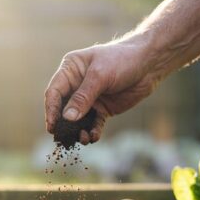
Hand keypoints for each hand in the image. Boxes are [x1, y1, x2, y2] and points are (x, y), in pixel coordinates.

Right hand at [44, 37, 162, 144]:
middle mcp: (76, 85)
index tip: (52, 126)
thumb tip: (67, 118)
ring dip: (78, 131)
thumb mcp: (100, 76)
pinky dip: (92, 131)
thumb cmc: (122, 60)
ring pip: (78, 120)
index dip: (51, 110)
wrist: (149, 63)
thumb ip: (83, 97)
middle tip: (63, 139)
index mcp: (70, 70)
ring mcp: (89, 99)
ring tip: (83, 139)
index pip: (54, 92)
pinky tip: (93, 137)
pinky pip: (93, 123)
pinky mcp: (102, 109)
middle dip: (64, 124)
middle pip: (63, 109)